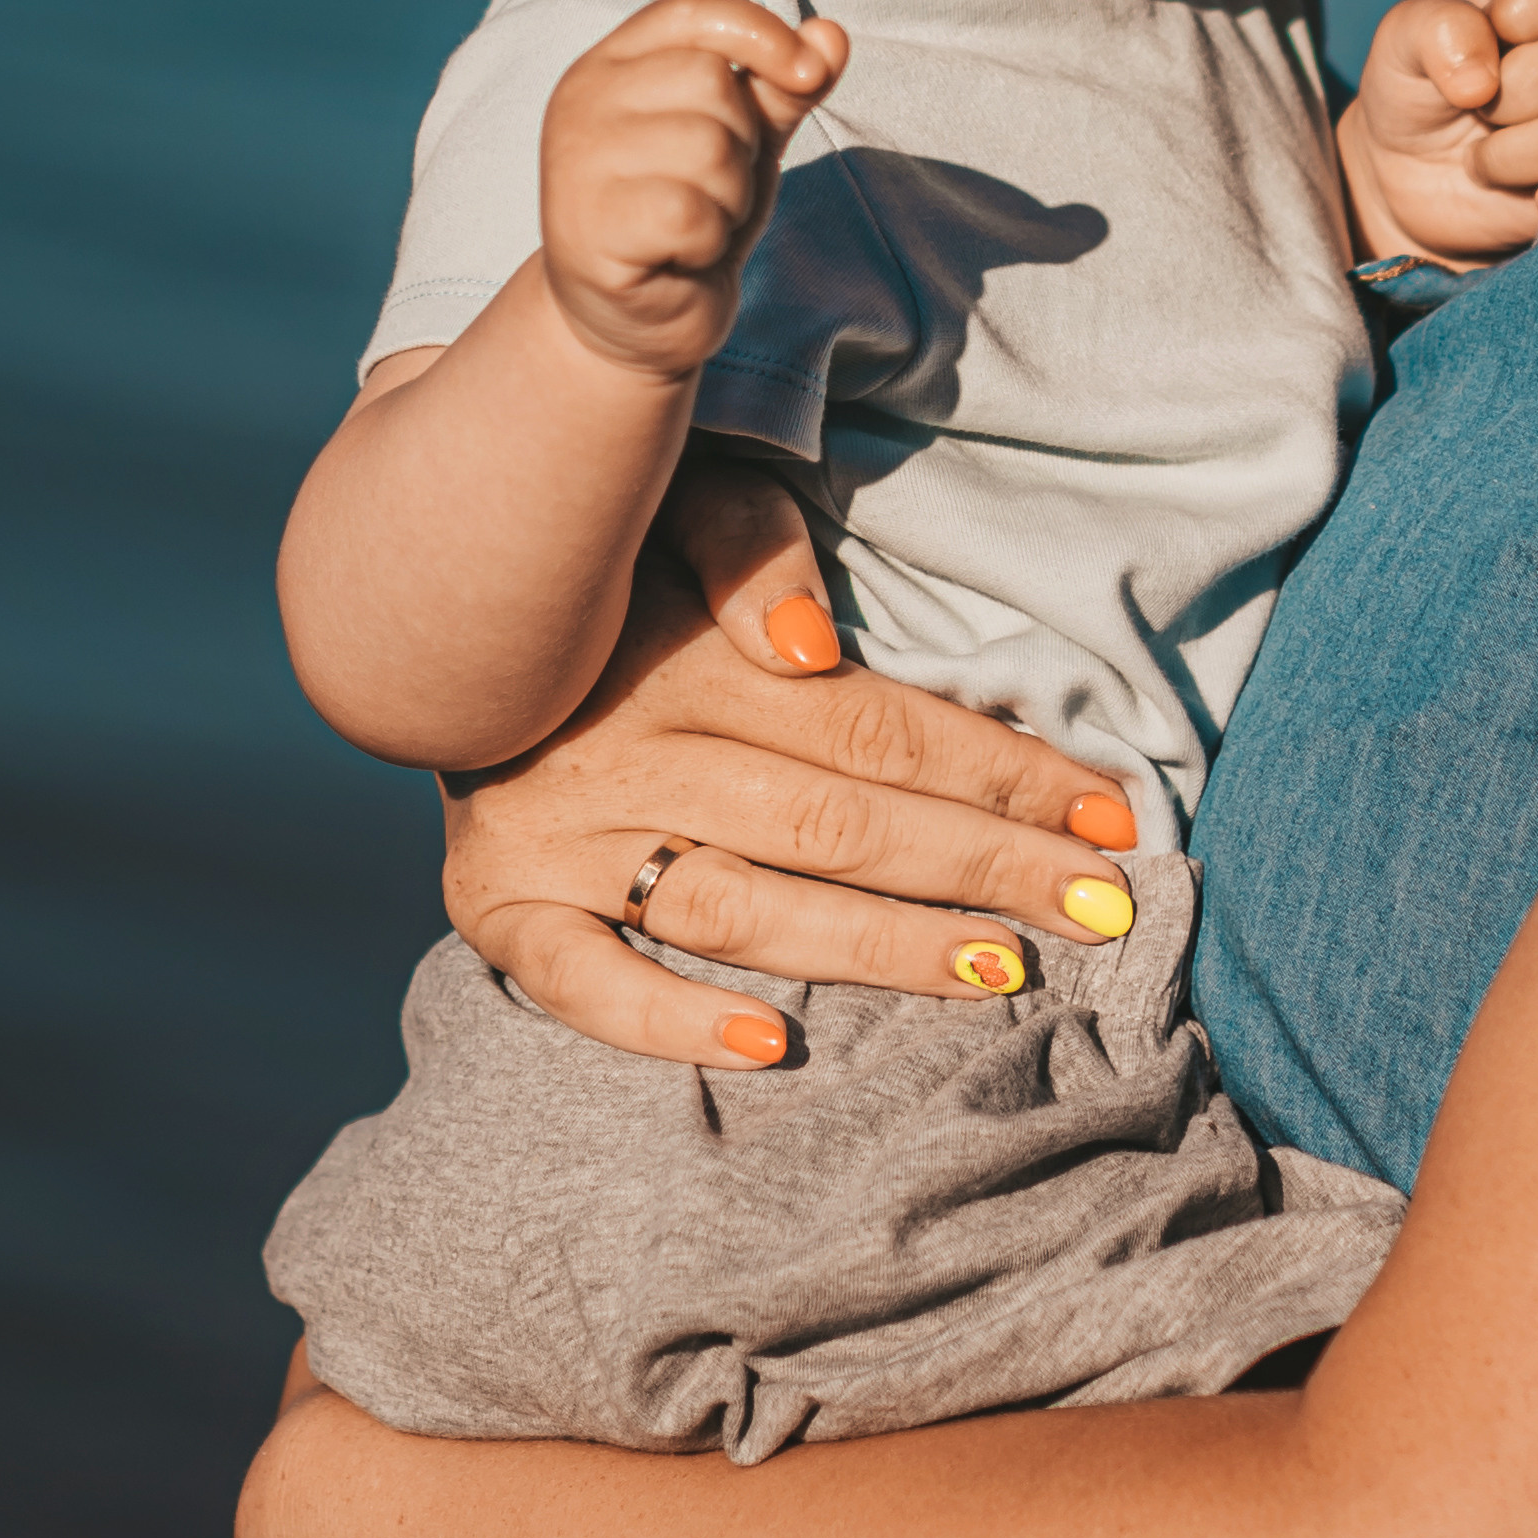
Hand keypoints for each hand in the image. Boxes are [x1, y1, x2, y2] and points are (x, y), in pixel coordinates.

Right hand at [440, 539, 1139, 1072]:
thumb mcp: (675, 493)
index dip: (1003, 771)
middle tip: (1106, 913)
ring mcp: (557, 837)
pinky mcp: (495, 904)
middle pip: (842, 826)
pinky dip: (667, 1022)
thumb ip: (752, 542)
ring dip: (883, 950)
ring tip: (1002, 972)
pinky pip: (583, 982)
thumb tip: (811, 645)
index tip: (1111, 816)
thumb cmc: (600, 551)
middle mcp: (628, 749)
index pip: (880, 725)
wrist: (425, 594)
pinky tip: (770, 1045)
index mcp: (691, 650)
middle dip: (987, 870)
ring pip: (748, 911)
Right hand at [539, 0, 847, 377]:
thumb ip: (783, 86)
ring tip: (693, 223)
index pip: (693, 13)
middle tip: (709, 189)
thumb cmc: (687, 213)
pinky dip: (707, 241)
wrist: (635, 320)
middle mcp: (581, 101)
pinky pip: (690, 214)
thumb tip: (831, 36)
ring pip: (708, 149)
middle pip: (711, 83)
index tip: (809, 73)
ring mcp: (574, 163)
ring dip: (728, 198)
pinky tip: (677, 256)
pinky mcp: (584, 228)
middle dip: (742, 144)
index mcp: (611, 63)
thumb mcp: (745, 140)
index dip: (761, 33)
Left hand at [1340, 0, 1537, 264]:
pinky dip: (1537, 193)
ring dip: (1508, 153)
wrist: (1406, 174)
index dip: (1520, 12)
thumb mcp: (1401, 38)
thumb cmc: (1414, 87)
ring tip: (1482, 152)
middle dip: (1504, 95)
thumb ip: (1434, 27)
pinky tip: (1513, 185)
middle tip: (1474, 105)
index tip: (1486, 33)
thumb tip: (1479, 82)